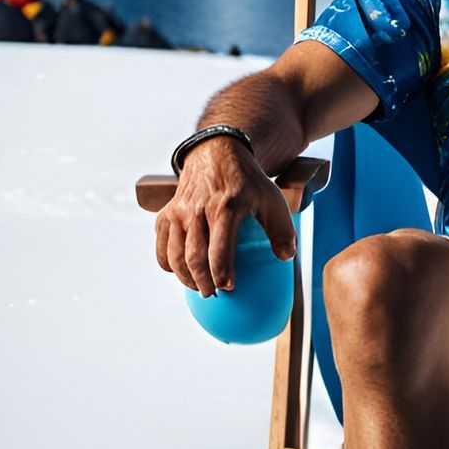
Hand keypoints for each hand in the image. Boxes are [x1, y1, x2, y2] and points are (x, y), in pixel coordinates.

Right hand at [154, 138, 296, 296]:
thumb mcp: (271, 198)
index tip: (229, 287)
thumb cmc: (247, 181)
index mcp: (226, 207)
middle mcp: (197, 210)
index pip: (219, 248)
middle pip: (193, 256)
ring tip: (199, 287)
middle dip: (201, 281)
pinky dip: (168, 264)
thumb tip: (286, 258)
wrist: (217, 153)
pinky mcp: (166, 213)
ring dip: (184, 277)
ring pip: (174, 255)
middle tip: (212, 294)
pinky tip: (181, 273)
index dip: (221, 272)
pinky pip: (161, 247)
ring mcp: (179, 212)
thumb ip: (282, 228)